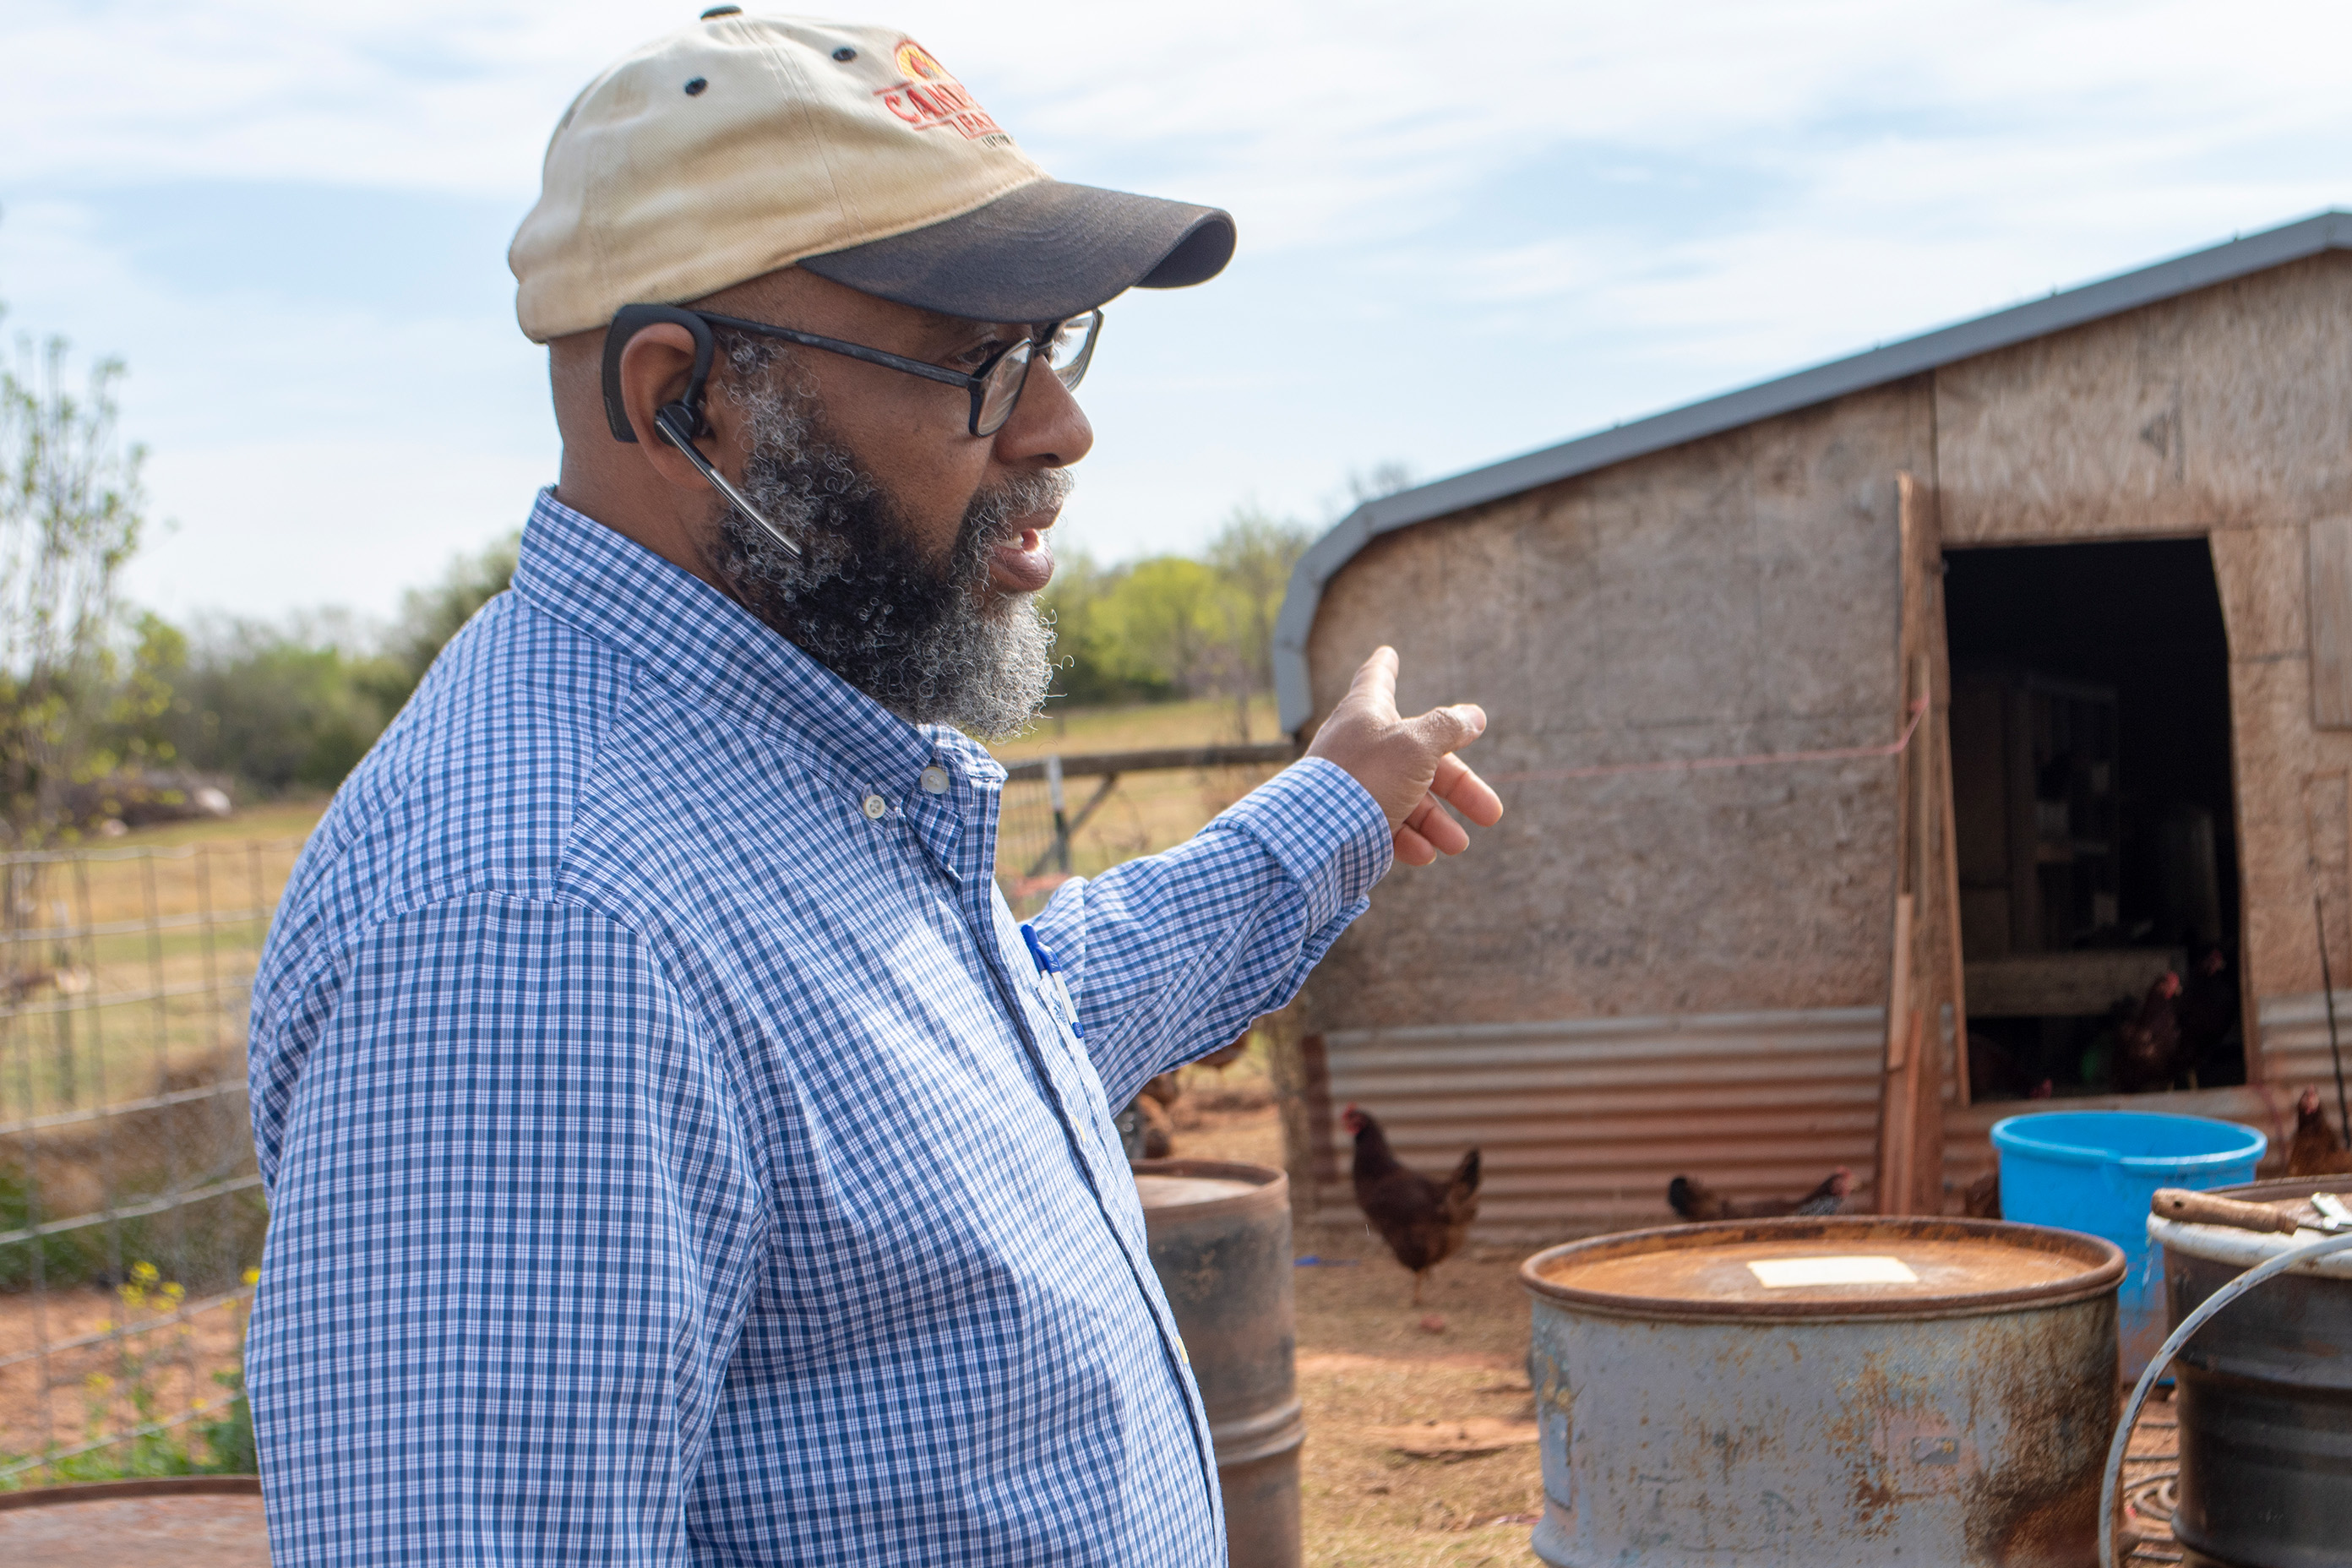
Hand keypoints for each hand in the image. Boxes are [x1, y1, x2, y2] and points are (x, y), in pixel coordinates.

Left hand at [1305, 647, 1502, 866]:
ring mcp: (1354, 784)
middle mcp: (1360, 745)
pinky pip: (1386, 827)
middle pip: (1419, 757)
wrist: (1316, 836)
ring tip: (1456, 844)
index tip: (1387, 652)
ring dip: (1436, 822)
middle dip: (1459, 788)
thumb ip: (1447, 728)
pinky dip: (1409, 840)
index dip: (1385, 666)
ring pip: (1407, 798)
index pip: (1377, 679)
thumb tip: (1474, 716)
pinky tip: (1425, 854)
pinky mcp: (1350, 822)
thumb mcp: (1416, 746)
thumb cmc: (1366, 778)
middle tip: (1491, 813)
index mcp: (1366, 713)